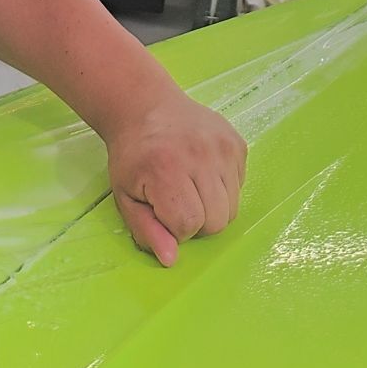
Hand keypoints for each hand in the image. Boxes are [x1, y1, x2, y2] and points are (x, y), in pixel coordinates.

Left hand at [104, 79, 246, 266]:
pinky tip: (203, 174)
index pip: (189, 224)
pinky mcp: (238, 143)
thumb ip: (147, 230)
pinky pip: (239, 187)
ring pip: (232, 208)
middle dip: (198, 223)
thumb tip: (171, 259)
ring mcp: (223, 147)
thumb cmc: (133, 157)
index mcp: (167, 169)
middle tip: (177, 203)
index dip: (176, 229)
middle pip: (217, 220)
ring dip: (212, 209)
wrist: (146, 108)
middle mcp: (200, 155)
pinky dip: (223, 190)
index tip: (163, 213)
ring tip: (191, 190)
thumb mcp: (126, 197)